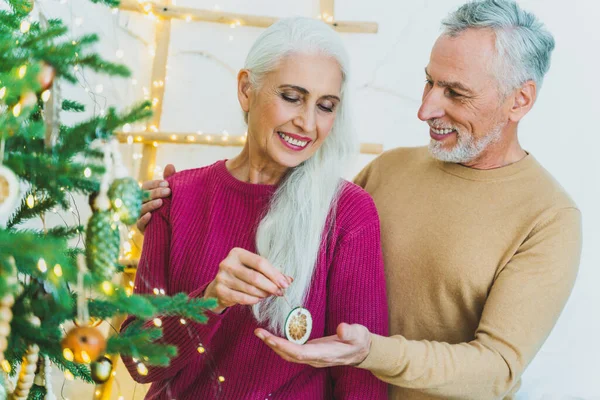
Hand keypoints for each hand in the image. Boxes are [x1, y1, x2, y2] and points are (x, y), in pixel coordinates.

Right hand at [137, 164, 175, 232]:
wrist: (169, 229)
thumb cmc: (168, 207)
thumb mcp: (169, 194)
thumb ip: (169, 180)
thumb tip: (170, 164)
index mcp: (145, 194)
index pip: (146, 186)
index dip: (155, 184)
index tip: (167, 183)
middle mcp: (140, 203)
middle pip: (143, 196)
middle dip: (155, 193)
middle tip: (168, 191)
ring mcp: (139, 215)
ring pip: (140, 209)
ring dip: (150, 205)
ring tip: (161, 202)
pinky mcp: (141, 228)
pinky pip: (139, 223)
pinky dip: (143, 219)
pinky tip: (150, 216)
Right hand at [204, 248, 292, 313]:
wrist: (219, 287)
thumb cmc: (241, 275)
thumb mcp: (254, 269)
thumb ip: (271, 272)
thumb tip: (289, 279)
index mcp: (237, 253)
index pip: (260, 262)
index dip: (275, 274)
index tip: (285, 283)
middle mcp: (228, 263)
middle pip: (256, 277)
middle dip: (271, 286)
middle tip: (280, 292)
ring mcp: (222, 277)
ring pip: (250, 289)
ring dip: (264, 294)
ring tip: (269, 295)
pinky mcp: (220, 291)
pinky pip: (243, 298)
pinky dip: (254, 300)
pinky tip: (258, 299)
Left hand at [255, 323, 371, 367]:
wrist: (362, 351)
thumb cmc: (359, 341)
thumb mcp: (359, 334)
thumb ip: (350, 332)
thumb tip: (341, 328)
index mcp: (325, 354)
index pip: (301, 353)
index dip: (285, 347)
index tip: (272, 339)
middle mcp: (315, 359)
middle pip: (290, 355)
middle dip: (273, 345)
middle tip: (259, 333)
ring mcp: (312, 357)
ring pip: (289, 355)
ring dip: (274, 345)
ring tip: (261, 334)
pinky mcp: (310, 353)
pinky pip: (292, 352)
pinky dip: (280, 345)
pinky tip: (273, 337)